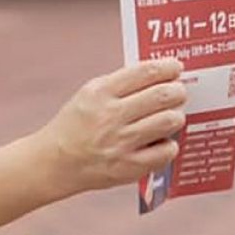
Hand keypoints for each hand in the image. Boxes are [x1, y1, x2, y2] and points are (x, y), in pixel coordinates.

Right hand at [31, 59, 186, 196]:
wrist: (56, 162)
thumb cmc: (76, 125)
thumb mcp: (89, 94)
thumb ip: (121, 84)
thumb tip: (159, 76)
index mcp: (100, 92)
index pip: (145, 72)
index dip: (167, 67)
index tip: (175, 66)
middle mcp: (111, 116)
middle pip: (162, 95)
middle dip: (178, 91)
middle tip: (179, 91)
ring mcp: (121, 143)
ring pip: (169, 121)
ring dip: (176, 116)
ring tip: (172, 115)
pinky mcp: (130, 167)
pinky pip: (167, 151)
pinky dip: (169, 144)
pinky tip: (161, 141)